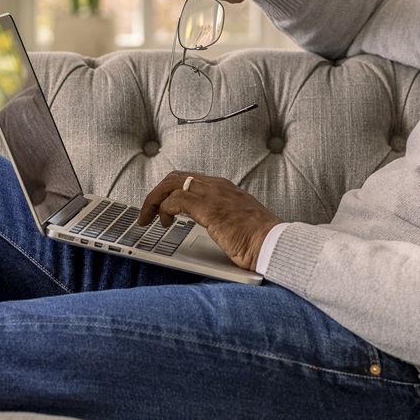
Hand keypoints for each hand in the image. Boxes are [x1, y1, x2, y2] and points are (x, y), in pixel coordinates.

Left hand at [137, 171, 279, 271]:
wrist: (272, 243)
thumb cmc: (258, 238)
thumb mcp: (236, 220)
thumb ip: (221, 215)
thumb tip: (208, 223)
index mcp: (223, 187)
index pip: (188, 179)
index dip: (169, 191)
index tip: (161, 206)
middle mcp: (216, 185)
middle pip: (175, 177)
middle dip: (156, 193)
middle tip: (147, 212)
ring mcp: (212, 194)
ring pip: (171, 184)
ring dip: (154, 201)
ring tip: (148, 218)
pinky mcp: (208, 207)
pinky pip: (176, 199)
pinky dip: (164, 209)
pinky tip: (165, 222)